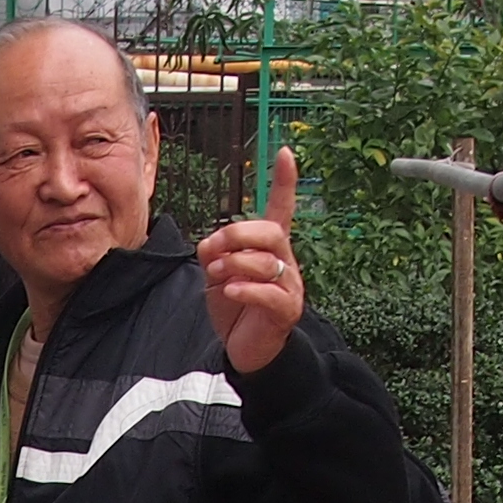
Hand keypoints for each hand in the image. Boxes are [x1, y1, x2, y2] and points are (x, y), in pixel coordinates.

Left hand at [197, 148, 306, 376]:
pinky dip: (245, 289)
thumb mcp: (217, 275)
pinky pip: (269, 293)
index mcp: (270, 249)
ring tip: (217, 274)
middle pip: (270, 233)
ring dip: (236, 264)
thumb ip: (215, 253)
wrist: (246, 349)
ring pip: (268, 261)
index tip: (284, 153)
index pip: (282, 209)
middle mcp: (285, 262)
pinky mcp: (286, 311)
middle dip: (238, 235)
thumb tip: (213, 244)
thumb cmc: (234, 309)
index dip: (284, 182)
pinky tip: (229, 291)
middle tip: (214, 250)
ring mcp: (289, 286)